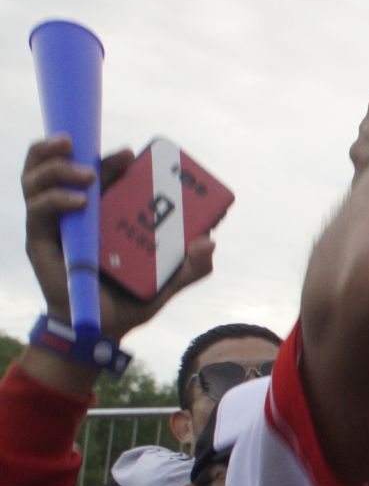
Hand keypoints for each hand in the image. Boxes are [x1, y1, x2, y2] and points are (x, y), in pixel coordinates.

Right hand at [21, 135, 213, 338]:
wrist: (98, 331)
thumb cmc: (128, 303)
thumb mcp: (166, 286)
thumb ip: (190, 267)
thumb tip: (210, 241)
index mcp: (107, 214)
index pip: (107, 176)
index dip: (117, 161)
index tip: (137, 155)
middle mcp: (80, 211)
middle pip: (75, 168)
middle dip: (92, 154)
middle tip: (122, 154)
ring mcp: (58, 222)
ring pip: (44, 177)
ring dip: (63, 167)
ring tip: (90, 173)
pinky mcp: (41, 237)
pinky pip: (40, 208)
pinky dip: (57, 199)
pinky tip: (79, 202)